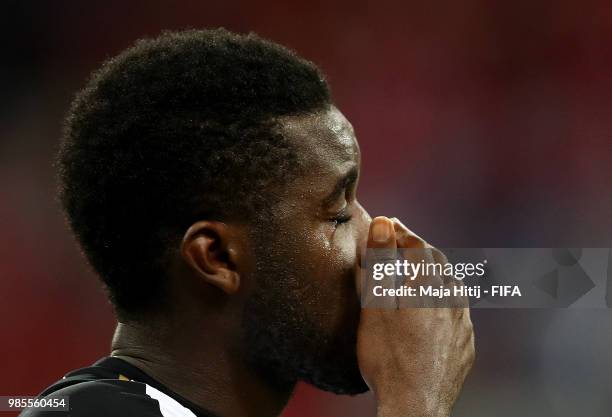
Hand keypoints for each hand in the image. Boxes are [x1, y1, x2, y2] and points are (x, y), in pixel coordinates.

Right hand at [356, 216, 474, 416]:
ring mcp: (463, 323)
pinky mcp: (467, 343)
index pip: (415, 245)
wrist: (415, 405)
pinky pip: (460, 310)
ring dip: (435, 271)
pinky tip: (434, 308)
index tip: (387, 223)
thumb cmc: (387, 357)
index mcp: (426, 286)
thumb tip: (384, 223)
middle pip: (437, 261)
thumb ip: (381, 262)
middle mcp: (451, 299)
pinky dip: (445, 298)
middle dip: (418, 247)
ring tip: (418, 271)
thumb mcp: (375, 306)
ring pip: (452, 284)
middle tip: (400, 242)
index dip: (400, 231)